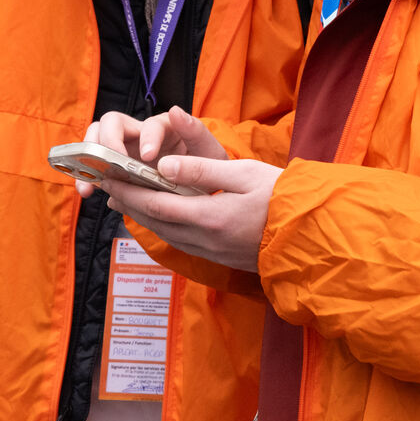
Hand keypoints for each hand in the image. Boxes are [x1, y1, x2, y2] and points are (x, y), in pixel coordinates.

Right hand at [75, 106, 227, 198]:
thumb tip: (176, 111)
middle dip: (106, 142)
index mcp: (164, 126)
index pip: (150, 124)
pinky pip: (93, 164)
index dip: (147, 138)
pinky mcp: (114, 166)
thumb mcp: (210, 152)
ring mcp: (123, 148)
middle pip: (111, 122)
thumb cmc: (205, 166)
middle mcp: (139, 133)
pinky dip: (86, 176)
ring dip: (87, 159)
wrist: (198, 189)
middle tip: (111, 167)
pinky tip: (88, 192)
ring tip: (89, 185)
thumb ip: (196, 132)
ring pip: (95, 139)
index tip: (149, 157)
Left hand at [91, 107, 278, 272]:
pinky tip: (158, 216)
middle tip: (106, 185)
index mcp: (209, 216)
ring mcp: (212, 251)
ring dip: (141, 215)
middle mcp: (205, 239)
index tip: (107, 177)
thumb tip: (164, 164)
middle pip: (154, 221)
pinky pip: (180, 240)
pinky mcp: (219, 256)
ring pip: (165, 233)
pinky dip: (161, 225)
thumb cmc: (283, 199)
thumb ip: (201, 170)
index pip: (156, 203)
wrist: (313, 237)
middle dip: (128, 202)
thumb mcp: (244, 174)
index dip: (128, 190)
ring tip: (123, 199)